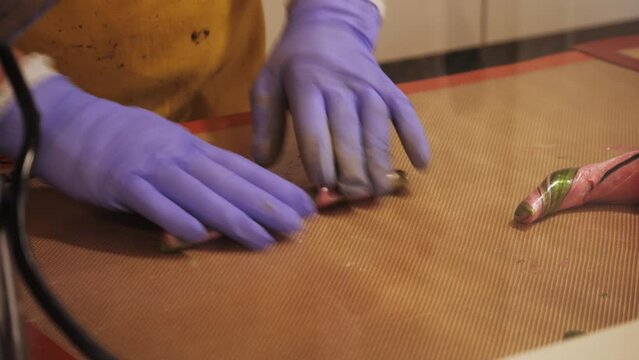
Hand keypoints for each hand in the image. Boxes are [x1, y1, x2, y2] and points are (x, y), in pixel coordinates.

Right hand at [0, 76, 315, 248]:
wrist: (68, 120)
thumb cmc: (122, 135)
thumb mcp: (166, 144)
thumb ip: (195, 169)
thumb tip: (227, 195)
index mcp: (192, 147)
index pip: (243, 169)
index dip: (276, 188)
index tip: (304, 204)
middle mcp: (180, 156)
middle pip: (231, 184)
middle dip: (268, 206)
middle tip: (299, 226)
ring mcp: (152, 169)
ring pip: (201, 196)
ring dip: (235, 219)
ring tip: (265, 238)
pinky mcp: (123, 183)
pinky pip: (155, 204)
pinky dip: (178, 220)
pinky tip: (201, 237)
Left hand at [251, 0, 429, 199]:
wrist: (328, 27)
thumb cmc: (292, 64)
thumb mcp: (267, 85)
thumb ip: (264, 124)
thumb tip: (263, 163)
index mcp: (305, 86)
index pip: (314, 132)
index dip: (321, 164)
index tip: (323, 189)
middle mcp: (340, 87)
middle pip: (349, 135)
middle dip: (352, 171)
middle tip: (353, 198)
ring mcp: (368, 87)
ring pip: (377, 129)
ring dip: (380, 163)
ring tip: (379, 192)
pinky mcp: (389, 87)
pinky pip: (406, 113)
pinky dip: (416, 138)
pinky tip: (421, 165)